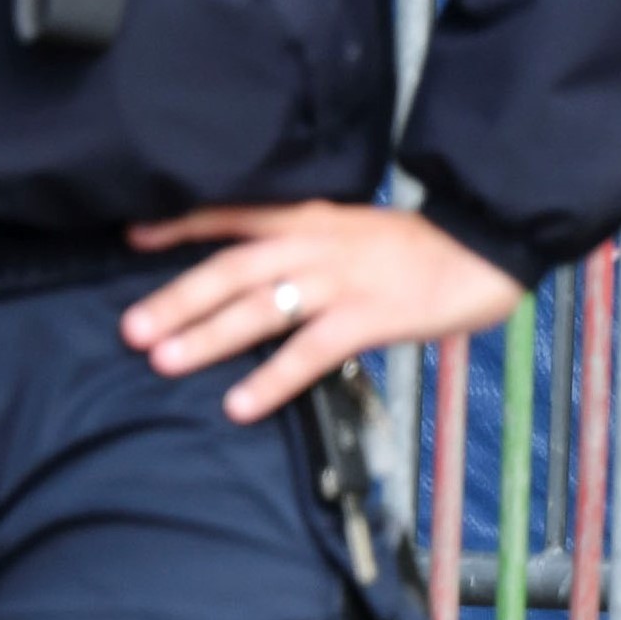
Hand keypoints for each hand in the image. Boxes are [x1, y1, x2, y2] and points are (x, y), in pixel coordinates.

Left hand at [123, 202, 526, 422]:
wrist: (488, 242)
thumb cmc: (425, 247)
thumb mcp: (359, 231)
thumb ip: (312, 250)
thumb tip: (266, 280)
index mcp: (314, 219)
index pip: (236, 216)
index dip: (183, 224)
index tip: (132, 234)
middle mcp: (319, 244)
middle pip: (234, 268)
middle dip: (179, 298)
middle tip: (131, 328)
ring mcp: (343, 280)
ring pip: (262, 306)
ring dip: (209, 335)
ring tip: (164, 359)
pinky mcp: (371, 315)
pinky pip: (311, 350)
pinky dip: (272, 379)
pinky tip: (240, 404)